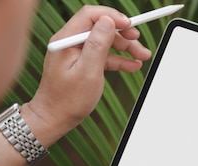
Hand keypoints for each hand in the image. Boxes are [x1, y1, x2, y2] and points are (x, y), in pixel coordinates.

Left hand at [25, 5, 151, 143]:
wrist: (55, 118)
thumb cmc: (68, 100)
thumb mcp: (88, 72)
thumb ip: (98, 44)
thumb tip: (108, 21)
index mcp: (67, 40)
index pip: (91, 15)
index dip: (112, 17)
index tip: (130, 24)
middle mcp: (70, 42)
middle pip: (100, 27)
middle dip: (123, 33)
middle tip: (139, 40)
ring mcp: (76, 52)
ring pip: (105, 41)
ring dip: (125, 47)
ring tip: (143, 56)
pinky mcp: (81, 62)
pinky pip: (103, 54)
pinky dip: (118, 58)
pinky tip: (132, 65)